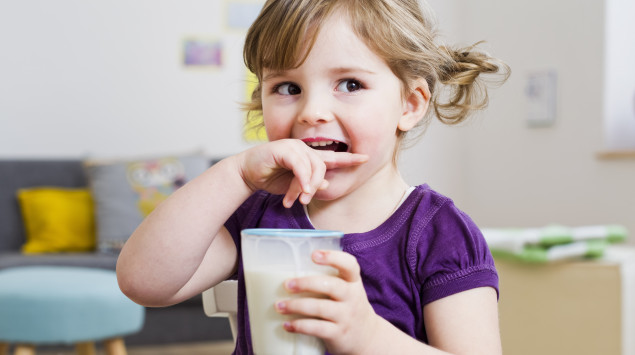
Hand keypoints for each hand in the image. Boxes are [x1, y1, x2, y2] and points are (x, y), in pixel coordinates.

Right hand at [237, 139, 367, 206]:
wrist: (247, 173)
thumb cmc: (271, 177)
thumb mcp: (295, 186)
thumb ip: (310, 184)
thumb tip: (326, 184)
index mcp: (310, 157)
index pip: (334, 157)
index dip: (350, 158)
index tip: (366, 158)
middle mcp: (304, 149)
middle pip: (324, 165)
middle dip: (317, 184)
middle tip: (305, 198)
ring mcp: (294, 146)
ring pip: (313, 166)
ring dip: (307, 185)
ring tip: (298, 197)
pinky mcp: (284, 149)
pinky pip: (300, 164)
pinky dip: (301, 178)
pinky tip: (299, 188)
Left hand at [275, 250, 379, 354]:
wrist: (367, 337)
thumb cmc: (348, 306)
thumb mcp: (347, 290)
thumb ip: (328, 279)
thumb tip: (290, 270)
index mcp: (353, 281)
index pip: (349, 265)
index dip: (333, 257)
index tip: (314, 255)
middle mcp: (352, 297)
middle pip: (331, 286)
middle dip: (306, 283)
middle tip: (287, 284)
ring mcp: (346, 316)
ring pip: (320, 308)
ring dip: (296, 306)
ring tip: (279, 305)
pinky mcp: (339, 334)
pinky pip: (317, 328)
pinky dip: (300, 326)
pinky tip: (287, 324)